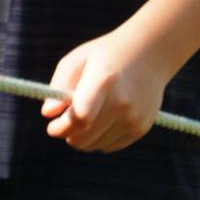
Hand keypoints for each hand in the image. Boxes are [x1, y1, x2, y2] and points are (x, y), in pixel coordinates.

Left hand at [41, 29, 167, 151]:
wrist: (151, 53)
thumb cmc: (106, 55)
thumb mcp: (78, 60)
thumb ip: (59, 86)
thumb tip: (48, 113)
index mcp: (104, 81)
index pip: (81, 117)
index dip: (62, 127)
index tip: (53, 126)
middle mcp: (122, 102)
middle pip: (84, 138)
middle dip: (68, 135)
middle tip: (63, 125)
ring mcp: (134, 117)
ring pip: (94, 145)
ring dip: (83, 137)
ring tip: (86, 116)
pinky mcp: (141, 128)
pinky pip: (109, 146)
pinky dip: (100, 138)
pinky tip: (104, 118)